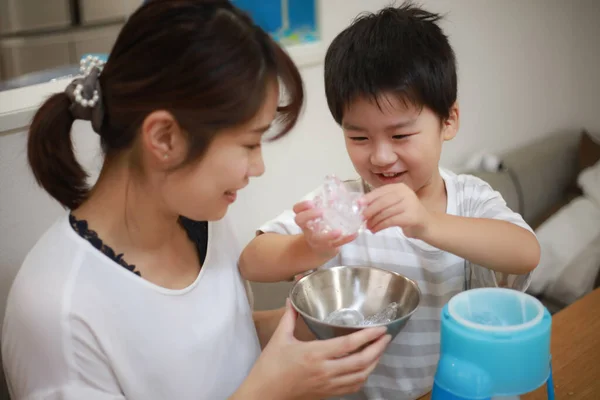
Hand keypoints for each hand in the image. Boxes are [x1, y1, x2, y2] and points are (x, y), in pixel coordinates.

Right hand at [247, 300, 390, 399]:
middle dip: (378, 349)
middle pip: (361, 361)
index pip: (349, 345)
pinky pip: (352, 387)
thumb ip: (289, 317)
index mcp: (314, 354)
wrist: (264, 394)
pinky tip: (365, 368)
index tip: (381, 328)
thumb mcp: (279, 338)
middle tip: (386, 337)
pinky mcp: (327, 394)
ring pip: (360, 376)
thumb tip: (292, 299)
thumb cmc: (270, 366)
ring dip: (374, 363)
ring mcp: (328, 384)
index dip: (368, 336)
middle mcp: (325, 371)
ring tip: (379, 350)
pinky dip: (363, 377)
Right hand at [293, 200, 357, 257]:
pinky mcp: (329, 247)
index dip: (302, 206)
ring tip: (338, 231)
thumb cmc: (320, 227)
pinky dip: (346, 239)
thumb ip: (327, 205)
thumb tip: (337, 193)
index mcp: (305, 219)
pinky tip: (354, 234)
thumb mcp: (321, 216)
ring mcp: (317, 240)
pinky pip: (337, 244)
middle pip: (301, 221)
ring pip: (319, 238)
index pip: (297, 210)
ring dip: (329, 235)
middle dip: (310, 215)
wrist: (320, 248)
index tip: (311, 202)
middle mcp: (308, 229)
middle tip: (321, 211)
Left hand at [361, 183, 431, 237]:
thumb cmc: (406, 213)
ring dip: (374, 221)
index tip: (358, 204)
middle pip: (383, 202)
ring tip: (368, 227)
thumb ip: (381, 202)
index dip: (368, 197)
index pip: (381, 191)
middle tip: (361, 218)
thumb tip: (361, 207)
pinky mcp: (412, 217)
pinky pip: (391, 221)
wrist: (426, 224)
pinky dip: (380, 226)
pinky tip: (375, 230)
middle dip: (370, 210)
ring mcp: (410, 204)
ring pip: (386, 212)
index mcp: (400, 187)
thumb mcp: (394, 204)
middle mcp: (406, 193)